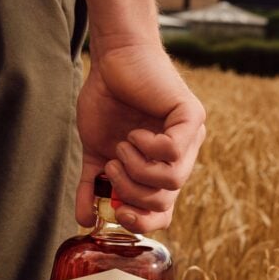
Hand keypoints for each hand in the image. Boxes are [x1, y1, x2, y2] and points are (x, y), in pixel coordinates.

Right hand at [73, 0, 205, 232]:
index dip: (141, 221)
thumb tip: (87, 221)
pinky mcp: (191, 116)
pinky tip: (135, 133)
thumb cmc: (106, 100)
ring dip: (137, 170)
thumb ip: (94, 185)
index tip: (117, 211)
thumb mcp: (96, 152)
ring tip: (121, 148)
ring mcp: (190, 137)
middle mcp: (180, 157)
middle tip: (113, 168)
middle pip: (166, 203)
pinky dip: (148, 147)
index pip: (163, 214)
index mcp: (160, 169)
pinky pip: (173, 151)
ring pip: (173, 181)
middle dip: (132, 194)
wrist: (113, 57)